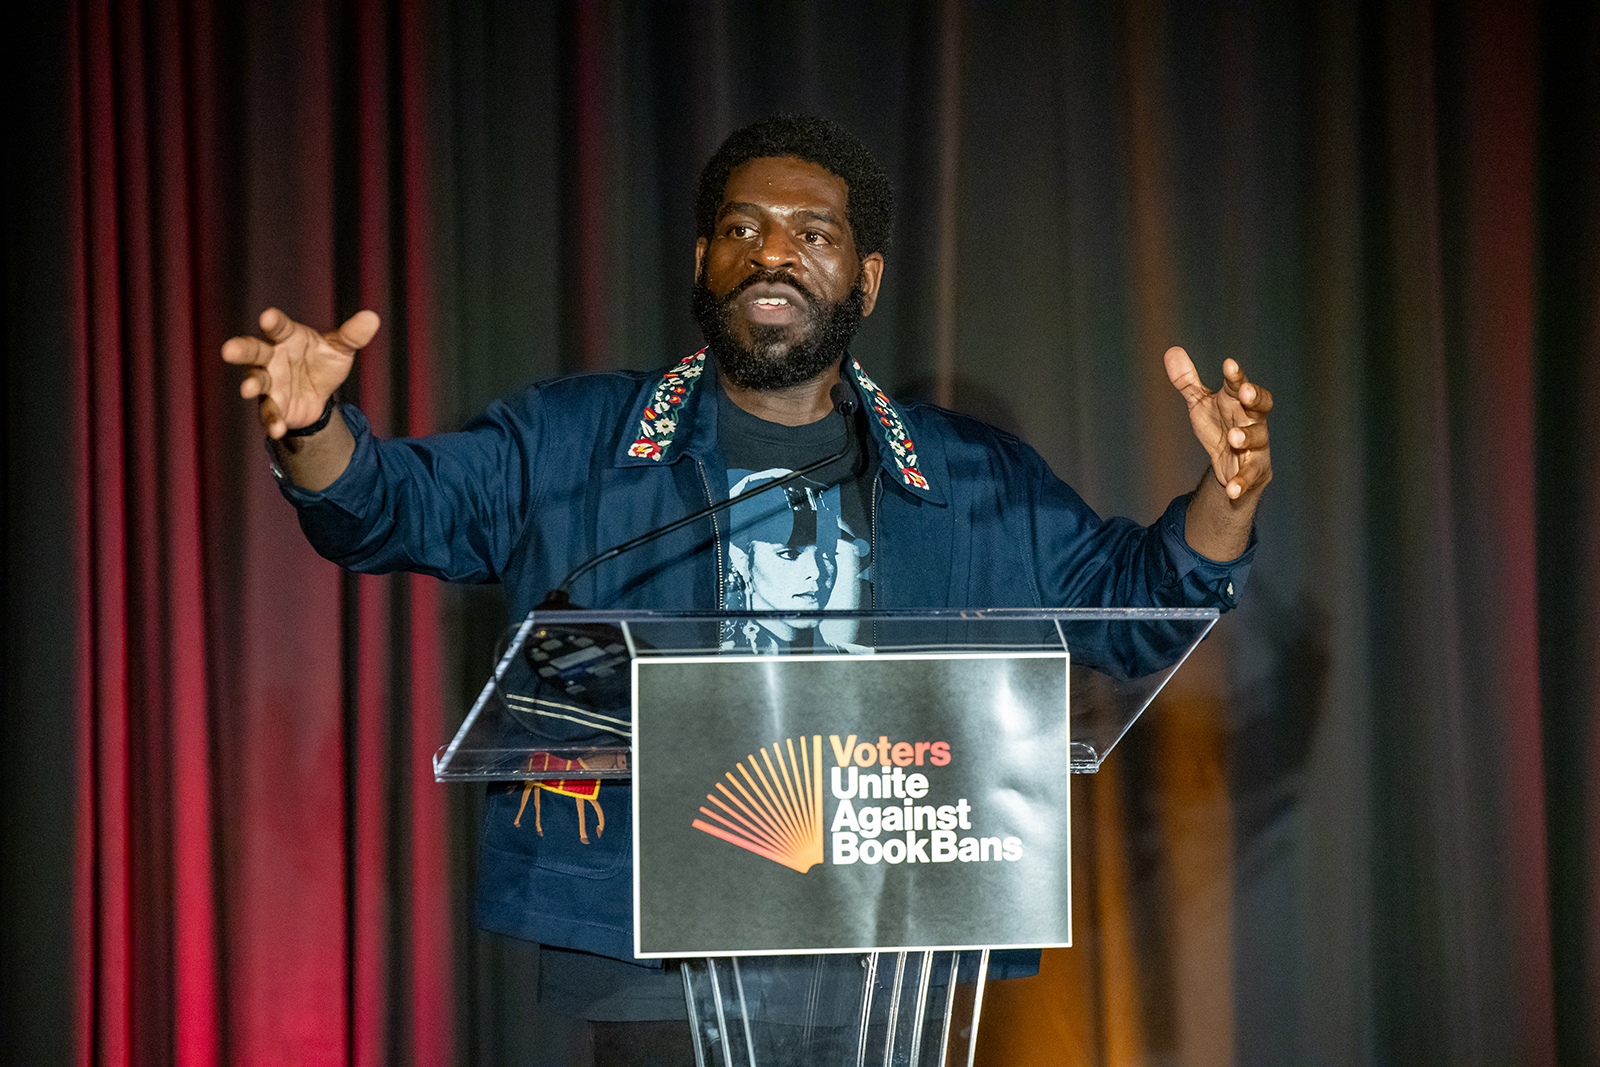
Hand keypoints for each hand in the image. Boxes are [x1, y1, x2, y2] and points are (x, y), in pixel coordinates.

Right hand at [221, 307, 378, 438]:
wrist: (320, 393)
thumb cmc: (322, 361)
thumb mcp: (340, 349)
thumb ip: (352, 335)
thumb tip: (372, 317)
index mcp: (287, 337)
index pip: (278, 327)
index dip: (273, 322)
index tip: (268, 317)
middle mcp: (272, 358)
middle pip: (253, 351)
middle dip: (241, 350)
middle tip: (229, 350)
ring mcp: (270, 382)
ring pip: (256, 381)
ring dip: (251, 385)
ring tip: (248, 389)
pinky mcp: (273, 405)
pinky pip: (269, 413)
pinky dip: (272, 420)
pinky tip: (278, 428)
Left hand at [1164, 346, 1272, 500]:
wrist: (1231, 462)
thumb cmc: (1219, 425)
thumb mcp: (1200, 403)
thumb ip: (1187, 381)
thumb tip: (1171, 351)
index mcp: (1237, 401)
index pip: (1240, 384)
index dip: (1236, 376)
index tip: (1228, 364)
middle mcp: (1252, 420)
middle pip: (1260, 406)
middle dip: (1255, 399)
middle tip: (1245, 393)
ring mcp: (1256, 444)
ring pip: (1258, 438)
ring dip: (1246, 437)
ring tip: (1234, 438)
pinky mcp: (1254, 469)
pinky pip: (1250, 475)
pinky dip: (1241, 482)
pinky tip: (1231, 489)